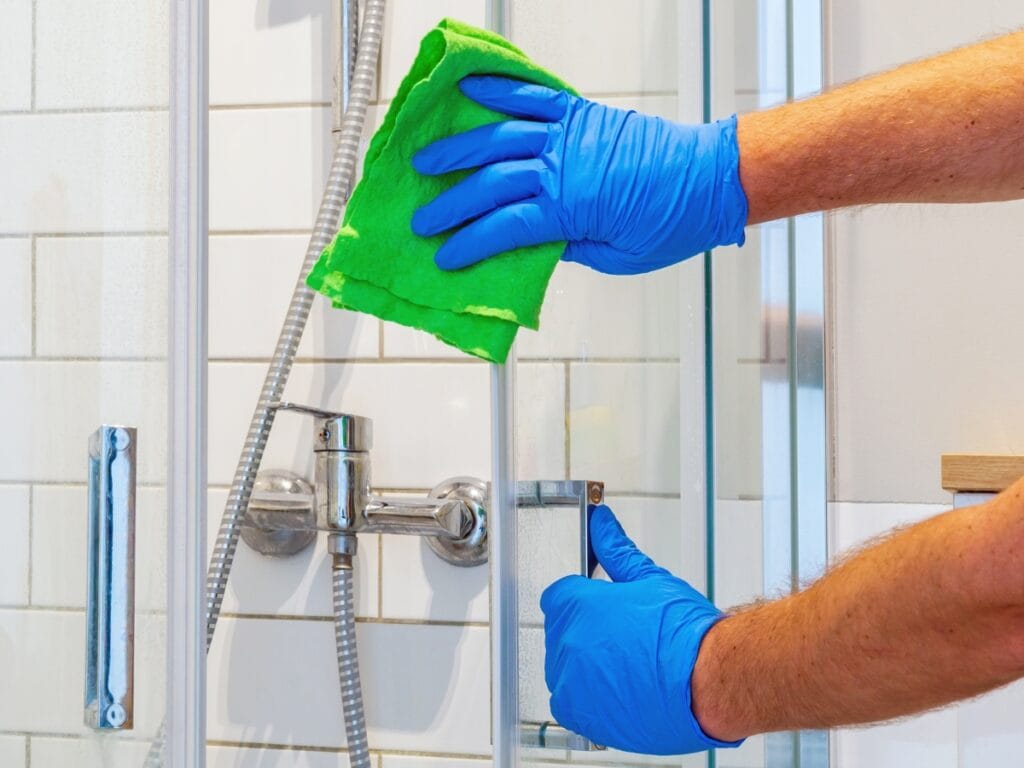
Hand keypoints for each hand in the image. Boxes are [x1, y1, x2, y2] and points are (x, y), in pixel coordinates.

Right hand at [411, 76, 747, 274]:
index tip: (444, 255)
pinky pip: (535, 96)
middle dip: (450, 202)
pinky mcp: (583, 113)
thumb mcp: (615, 257)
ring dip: (458, 147)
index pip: (502, 227)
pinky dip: (501, 89)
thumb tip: (533, 244)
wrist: (711, 180)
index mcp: (569, 209)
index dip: (468, 243)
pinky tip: (470, 88)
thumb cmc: (670, 224)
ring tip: (426, 157)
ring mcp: (570, 135)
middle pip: (490, 183)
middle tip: (421, 217)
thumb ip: (568, 248)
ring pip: (500, 136)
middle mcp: (562, 166)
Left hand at [540, 505, 742, 754]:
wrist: (710, 683)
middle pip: (562, 631)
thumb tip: (601, 523)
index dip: (584, 599)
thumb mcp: (649, 579)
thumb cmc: (685, 634)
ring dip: (589, 665)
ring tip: (631, 665)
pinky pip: (571, 703)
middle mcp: (566, 644)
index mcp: (575, 605)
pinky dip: (590, 698)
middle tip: (627, 636)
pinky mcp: (582, 715)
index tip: (603, 607)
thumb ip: (615, 549)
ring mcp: (570, 683)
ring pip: (566, 668)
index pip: (559, 595)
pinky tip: (623, 689)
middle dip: (588, 631)